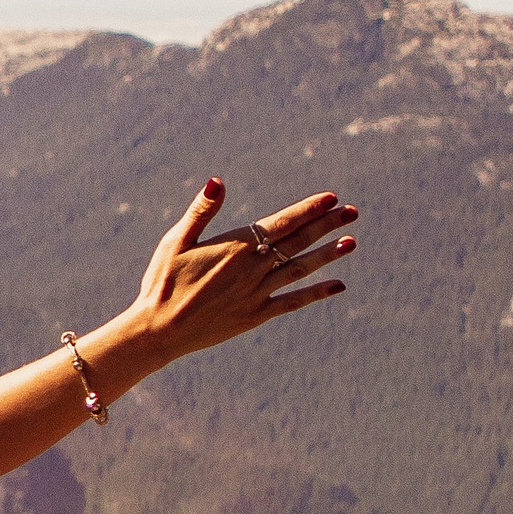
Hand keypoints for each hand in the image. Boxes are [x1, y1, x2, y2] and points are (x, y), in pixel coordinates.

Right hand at [117, 177, 355, 366]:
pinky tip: (337, 286)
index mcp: (236, 247)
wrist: (159, 331)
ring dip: (327, 255)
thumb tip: (217, 182)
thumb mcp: (176, 241)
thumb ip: (201, 212)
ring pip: (300, 269)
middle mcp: (253, 269)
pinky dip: (315, 293)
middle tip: (352, 212)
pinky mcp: (256, 315)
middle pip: (298, 242)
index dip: (308, 210)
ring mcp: (257, 294)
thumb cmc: (162, 282)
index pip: (282, 223)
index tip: (332, 198)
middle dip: (326, 225)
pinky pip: (292, 302)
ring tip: (351, 242)